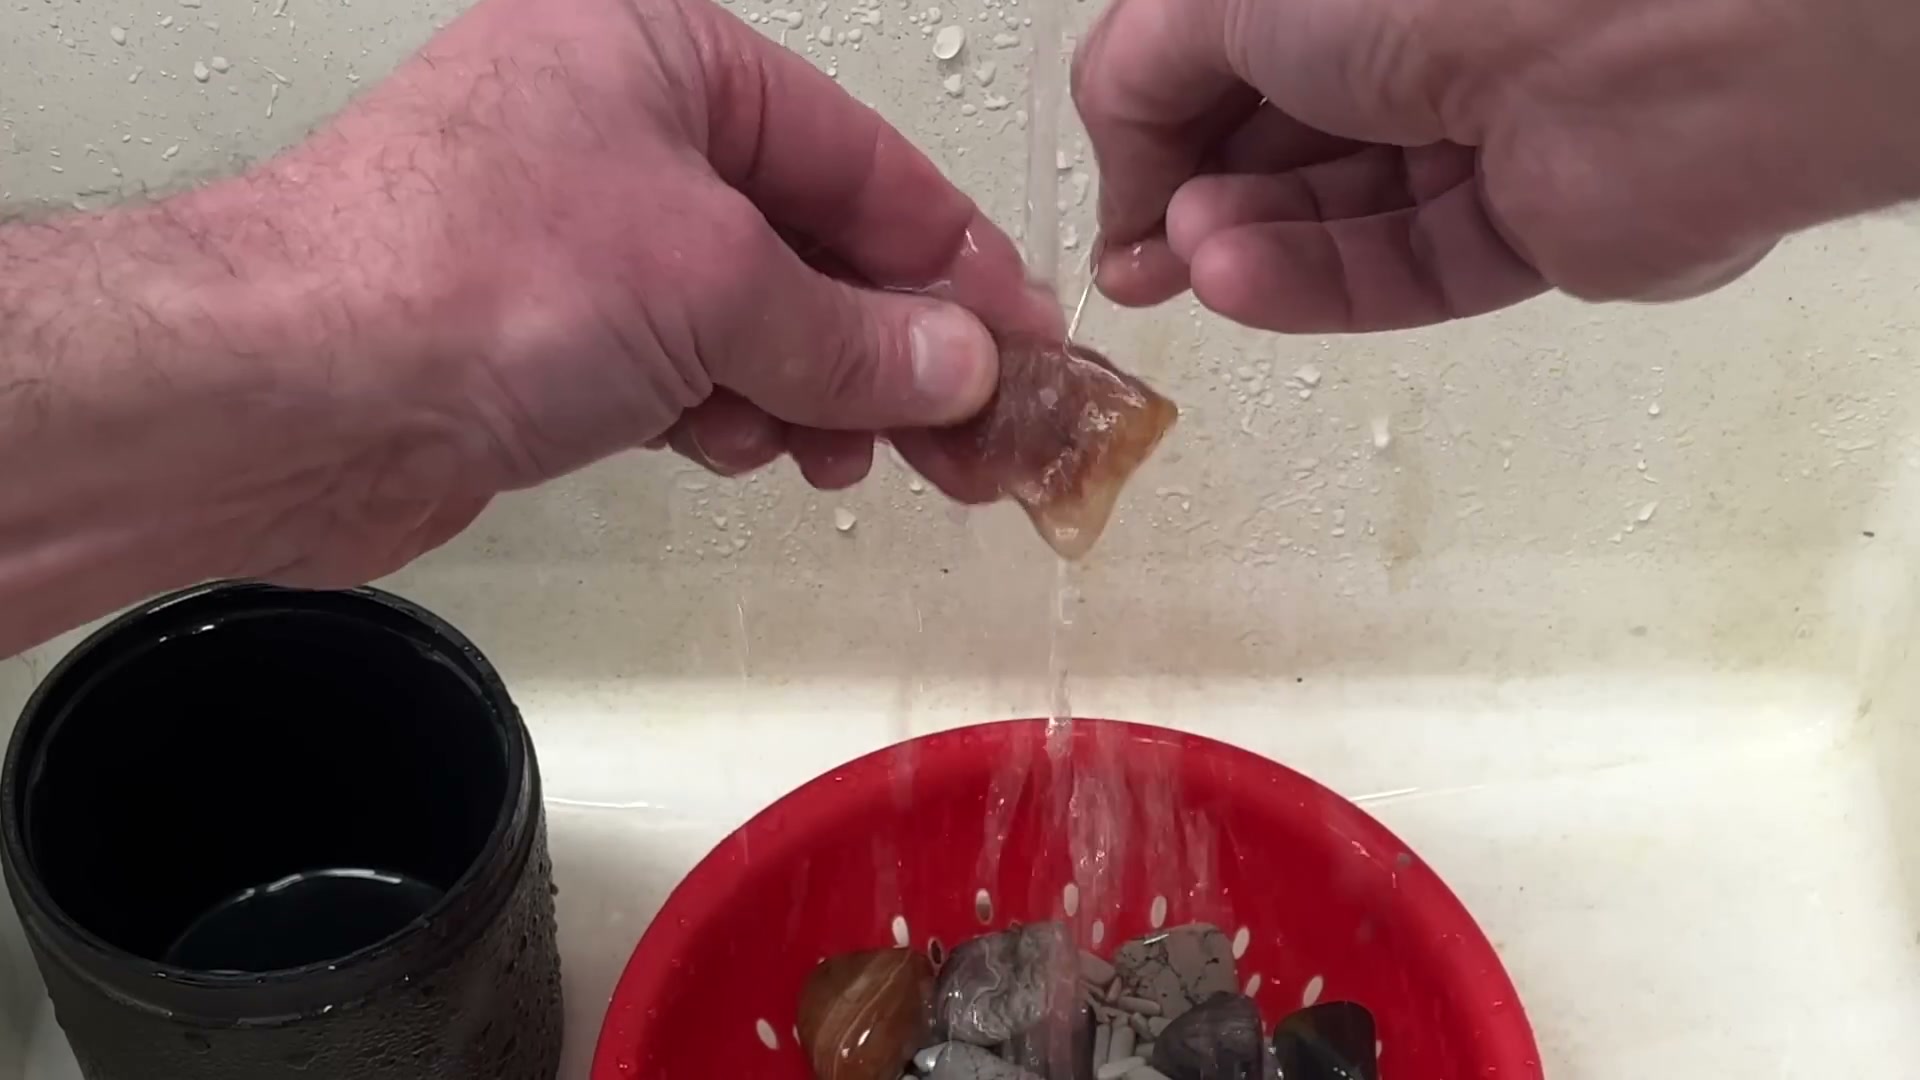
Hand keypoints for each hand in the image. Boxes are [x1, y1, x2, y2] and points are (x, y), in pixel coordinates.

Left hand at [0, 0, 1060, 651]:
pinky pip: (690, 368)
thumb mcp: (716, 290)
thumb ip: (858, 335)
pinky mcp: (550, 332)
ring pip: (757, 317)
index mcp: (668, 58)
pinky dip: (735, 413)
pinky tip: (747, 449)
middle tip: (974, 437)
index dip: (959, 267)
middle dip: (894, 348)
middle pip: (816, 243)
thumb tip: (960, 363)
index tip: (1028, 349)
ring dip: (817, 393)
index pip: (865, 163)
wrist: (283, 396)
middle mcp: (624, 131)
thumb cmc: (462, 283)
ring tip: (853, 456)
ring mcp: (583, 234)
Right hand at [1071, 0, 1919, 330]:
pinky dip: (1319, 283)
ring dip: (1247, 244)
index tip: (1117, 206)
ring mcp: (1482, 133)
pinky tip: (1241, 285)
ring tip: (1192, 261)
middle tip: (1141, 258)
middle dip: (1194, 198)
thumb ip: (1137, 78)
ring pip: (1338, 214)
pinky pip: (1406, 267)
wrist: (1635, 47)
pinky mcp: (1531, 224)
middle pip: (1281, 140)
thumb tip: (1125, 175)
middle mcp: (1424, 37)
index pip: (1232, 57)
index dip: (1159, 132)